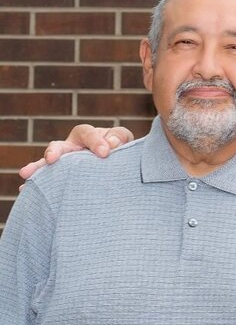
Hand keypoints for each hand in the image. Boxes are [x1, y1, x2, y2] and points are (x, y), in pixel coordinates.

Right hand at [18, 124, 134, 185]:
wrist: (116, 162)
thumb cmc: (117, 146)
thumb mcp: (121, 138)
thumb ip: (118, 137)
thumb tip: (111, 144)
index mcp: (85, 135)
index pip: (86, 133)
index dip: (95, 141)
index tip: (105, 152)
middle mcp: (70, 147)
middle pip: (58, 146)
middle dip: (54, 151)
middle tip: (51, 159)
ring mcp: (63, 162)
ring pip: (47, 163)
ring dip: (38, 168)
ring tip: (26, 174)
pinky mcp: (62, 177)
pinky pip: (48, 179)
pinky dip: (37, 184)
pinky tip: (25, 191)